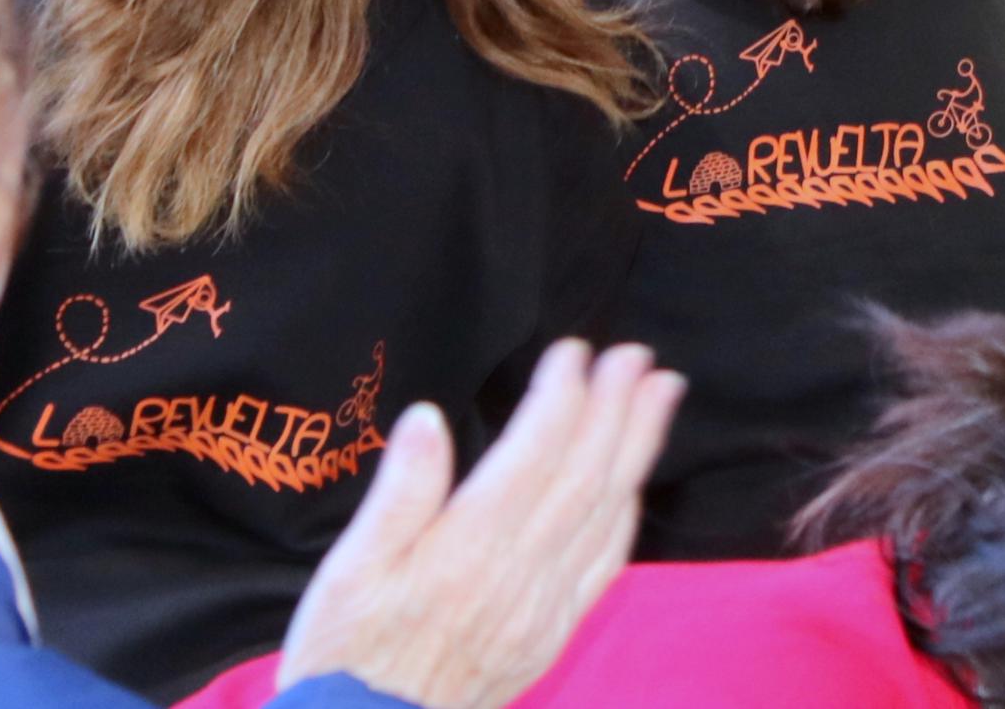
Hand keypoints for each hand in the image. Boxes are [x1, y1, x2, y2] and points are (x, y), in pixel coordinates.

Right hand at [278, 340, 680, 708]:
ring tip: (661, 393)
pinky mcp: (550, 636)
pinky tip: (635, 483)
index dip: (562, 397)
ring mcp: (543, 607)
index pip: (533, 454)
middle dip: (616, 408)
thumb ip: (397, 494)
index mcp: (467, 548)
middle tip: (637, 354)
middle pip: (584, 475)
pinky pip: (603, 565)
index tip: (576, 351)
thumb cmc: (344, 653)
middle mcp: (518, 573)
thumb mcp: (348, 570)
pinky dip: (627, 514)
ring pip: (605, 513)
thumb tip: (426, 417)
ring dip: (637, 448)